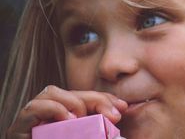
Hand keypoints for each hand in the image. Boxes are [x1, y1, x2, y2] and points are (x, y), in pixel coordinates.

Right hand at [6, 85, 127, 138]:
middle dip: (96, 99)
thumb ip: (98, 129)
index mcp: (65, 118)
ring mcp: (32, 119)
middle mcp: (48, 115)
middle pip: (72, 94)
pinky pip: (34, 108)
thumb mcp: (87, 137)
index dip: (105, 99)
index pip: (86, 99)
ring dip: (73, 102)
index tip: (123, 107)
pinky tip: (67, 119)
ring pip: (52, 92)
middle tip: (114, 114)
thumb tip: (119, 114)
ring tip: (83, 118)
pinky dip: (53, 109)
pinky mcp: (18, 128)